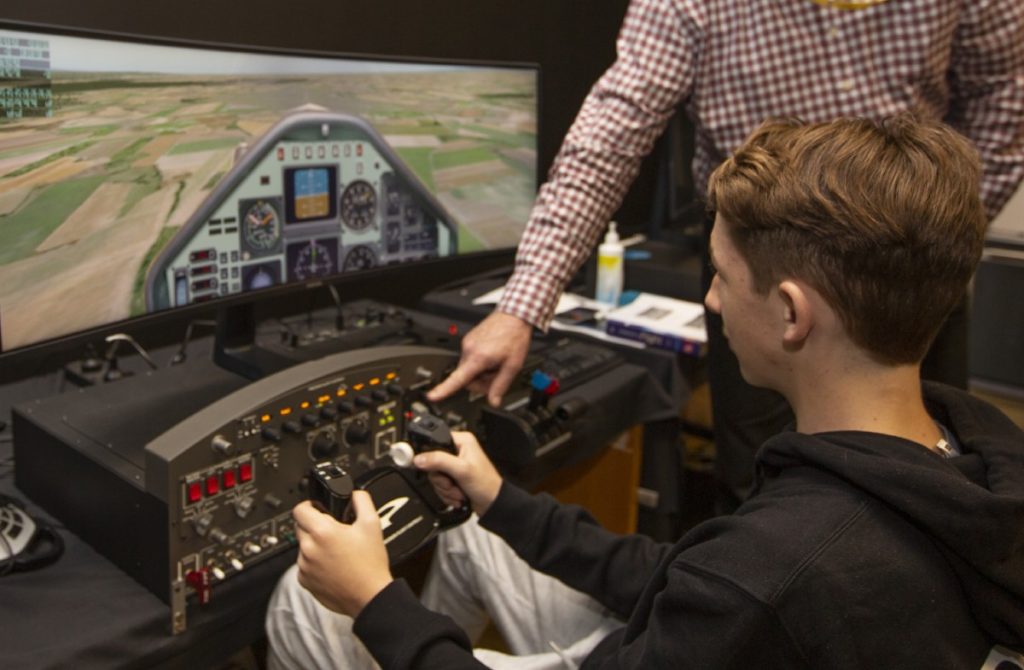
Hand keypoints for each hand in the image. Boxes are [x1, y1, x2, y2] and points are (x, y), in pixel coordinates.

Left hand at [293, 492, 392, 617]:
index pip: (300, 509)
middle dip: (314, 525)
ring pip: (303, 546)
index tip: (318, 509)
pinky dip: (314, 562)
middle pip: (300, 527)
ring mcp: (304, 566)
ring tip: (336, 552)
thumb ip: (361, 500)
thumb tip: (354, 494)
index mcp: (322, 532)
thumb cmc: (370, 564)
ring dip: (314, 545)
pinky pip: (304, 564)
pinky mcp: (304, 581)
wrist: (369, 595)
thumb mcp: (372, 524)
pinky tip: (332, 565)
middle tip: (333, 531)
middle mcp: (309, 548)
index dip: (310, 506)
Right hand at [413, 431, 502, 515]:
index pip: (435, 441)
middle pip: (432, 462)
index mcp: (461, 441)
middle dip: (441, 479)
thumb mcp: (462, 470)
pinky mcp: (453, 478)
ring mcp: (454, 466)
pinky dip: (447, 493)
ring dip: (445, 488)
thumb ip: (439, 461)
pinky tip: (458, 495)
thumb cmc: (487, 484)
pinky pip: (439, 485)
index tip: (420, 463)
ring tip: (458, 491)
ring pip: (435, 476)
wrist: (493, 505)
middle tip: (451, 483)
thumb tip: (419, 458)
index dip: (428, 454)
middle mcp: (457, 451)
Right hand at [426, 311, 531, 406]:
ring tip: (497, 363)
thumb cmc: (514, 336)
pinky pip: (470, 358)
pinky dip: (480, 362)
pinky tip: (493, 356)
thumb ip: (501, 385)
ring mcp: (467, 343)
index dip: (444, 389)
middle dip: (480, 382)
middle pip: (466, 378)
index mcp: (478, 357)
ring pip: (468, 369)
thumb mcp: (513, 365)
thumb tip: (494, 401)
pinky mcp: (469, 340)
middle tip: (496, 377)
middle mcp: (469, 349)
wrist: (514, 316)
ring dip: (481, 372)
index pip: (457, 378)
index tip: (432, 396)